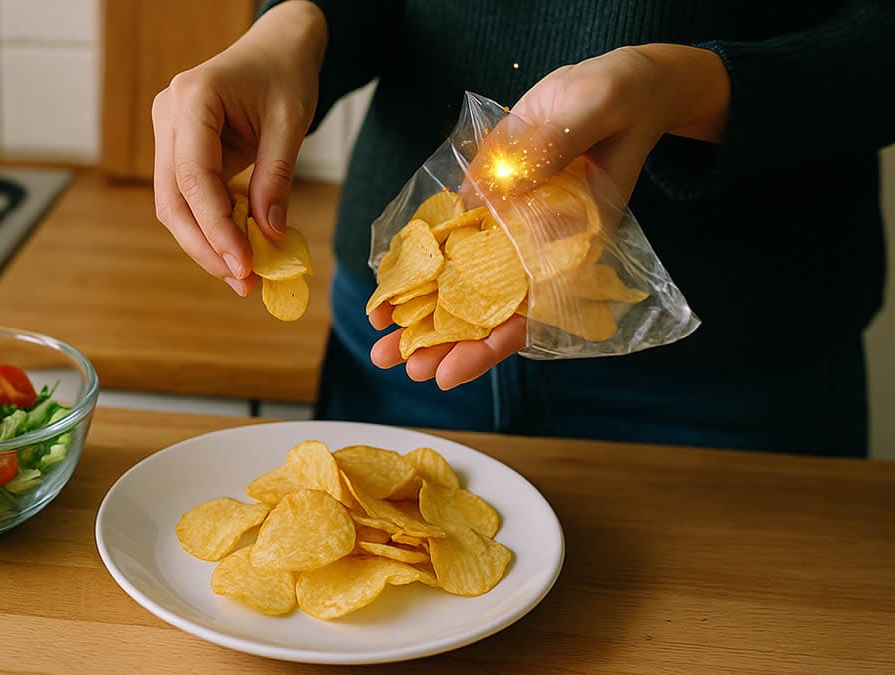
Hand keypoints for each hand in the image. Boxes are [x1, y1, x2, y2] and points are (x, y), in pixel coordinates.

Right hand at [152, 1, 325, 296]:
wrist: (276, 48)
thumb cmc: (284, 74)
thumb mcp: (291, 122)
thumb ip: (276, 177)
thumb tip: (270, 235)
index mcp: (193, 99)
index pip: (194, 178)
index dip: (217, 228)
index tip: (245, 266)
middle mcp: (168, 115)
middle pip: (172, 199)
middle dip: (206, 247)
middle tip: (243, 283)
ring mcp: (167, 132)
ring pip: (173, 204)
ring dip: (205, 244)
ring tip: (243, 276)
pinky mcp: (176, 149)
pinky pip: (186, 197)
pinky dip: (210, 227)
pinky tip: (237, 250)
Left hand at [368, 44, 728, 388]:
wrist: (607, 88)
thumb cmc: (615, 101)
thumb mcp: (591, 111)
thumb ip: (550, 148)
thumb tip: (495, 190)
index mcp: (570, 244)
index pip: (531, 311)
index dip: (490, 345)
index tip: (450, 371)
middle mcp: (534, 248)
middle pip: (488, 311)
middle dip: (444, 344)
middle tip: (401, 365)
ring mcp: (506, 229)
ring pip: (463, 285)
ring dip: (424, 315)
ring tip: (380, 343)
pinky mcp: (485, 203)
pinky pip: (449, 242)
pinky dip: (420, 265)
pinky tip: (386, 288)